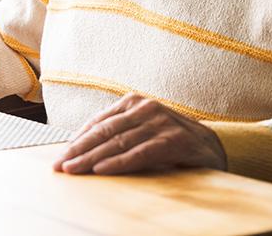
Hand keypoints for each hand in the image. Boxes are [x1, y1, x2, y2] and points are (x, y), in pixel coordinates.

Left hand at [52, 93, 224, 174]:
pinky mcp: (173, 140)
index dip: (77, 140)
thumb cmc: (169, 140)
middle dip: (78, 150)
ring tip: (74, 170)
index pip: (98, 123)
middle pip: (104, 132)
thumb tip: (81, 149)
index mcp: (134, 102)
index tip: (60, 157)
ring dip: (92, 158)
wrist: (212, 147)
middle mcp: (145, 108)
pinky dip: (119, 162)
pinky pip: (140, 153)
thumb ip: (118, 133)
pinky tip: (102, 170)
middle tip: (59, 166)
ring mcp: (160, 123)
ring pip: (118, 143)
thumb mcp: (141, 131)